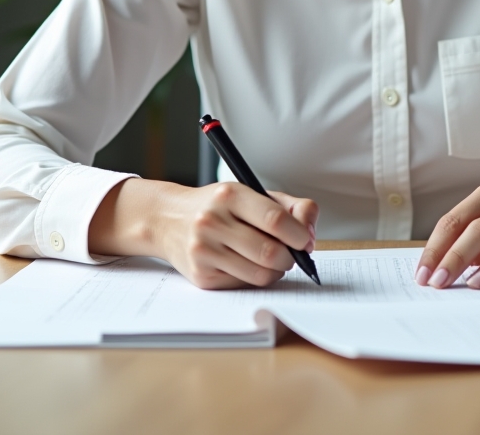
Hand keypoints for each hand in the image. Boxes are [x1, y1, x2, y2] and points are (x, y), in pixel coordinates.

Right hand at [89, 178, 317, 288]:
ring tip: (271, 259)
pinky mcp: (201, 276)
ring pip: (260, 275)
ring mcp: (204, 250)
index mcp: (230, 195)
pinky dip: (254, 278)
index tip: (306, 240)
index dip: (299, 234)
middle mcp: (213, 221)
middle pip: (270, 252)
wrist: (169, 219)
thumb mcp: (251, 194)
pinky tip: (247, 264)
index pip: (275, 219)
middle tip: (291, 254)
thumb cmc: (218, 206)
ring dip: (275, 271)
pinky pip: (244, 285)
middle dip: (290, 257)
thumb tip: (310, 232)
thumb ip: (289, 207)